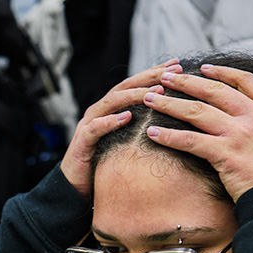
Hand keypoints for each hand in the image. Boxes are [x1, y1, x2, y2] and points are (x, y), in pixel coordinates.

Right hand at [61, 60, 182, 199]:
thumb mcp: (127, 142)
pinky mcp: (82, 141)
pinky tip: (127, 117)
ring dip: (133, 95)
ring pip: (112, 102)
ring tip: (155, 91)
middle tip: (172, 70)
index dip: (155, 74)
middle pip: (125, 87)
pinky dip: (110, 121)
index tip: (178, 66)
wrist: (75, 186)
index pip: (135, 86)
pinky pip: (95, 128)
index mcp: (112, 110)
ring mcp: (89, 124)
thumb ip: (141, 129)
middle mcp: (100, 111)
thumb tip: (170, 122)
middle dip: (149, 77)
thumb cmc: (103, 163)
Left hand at [145, 64, 252, 201]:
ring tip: (151, 98)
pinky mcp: (225, 154)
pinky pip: (190, 141)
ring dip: (170, 103)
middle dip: (186, 81)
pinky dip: (169, 136)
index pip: (245, 81)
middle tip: (165, 76)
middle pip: (214, 91)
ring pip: (197, 111)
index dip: (222, 73)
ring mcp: (239, 134)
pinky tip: (152, 134)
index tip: (204, 68)